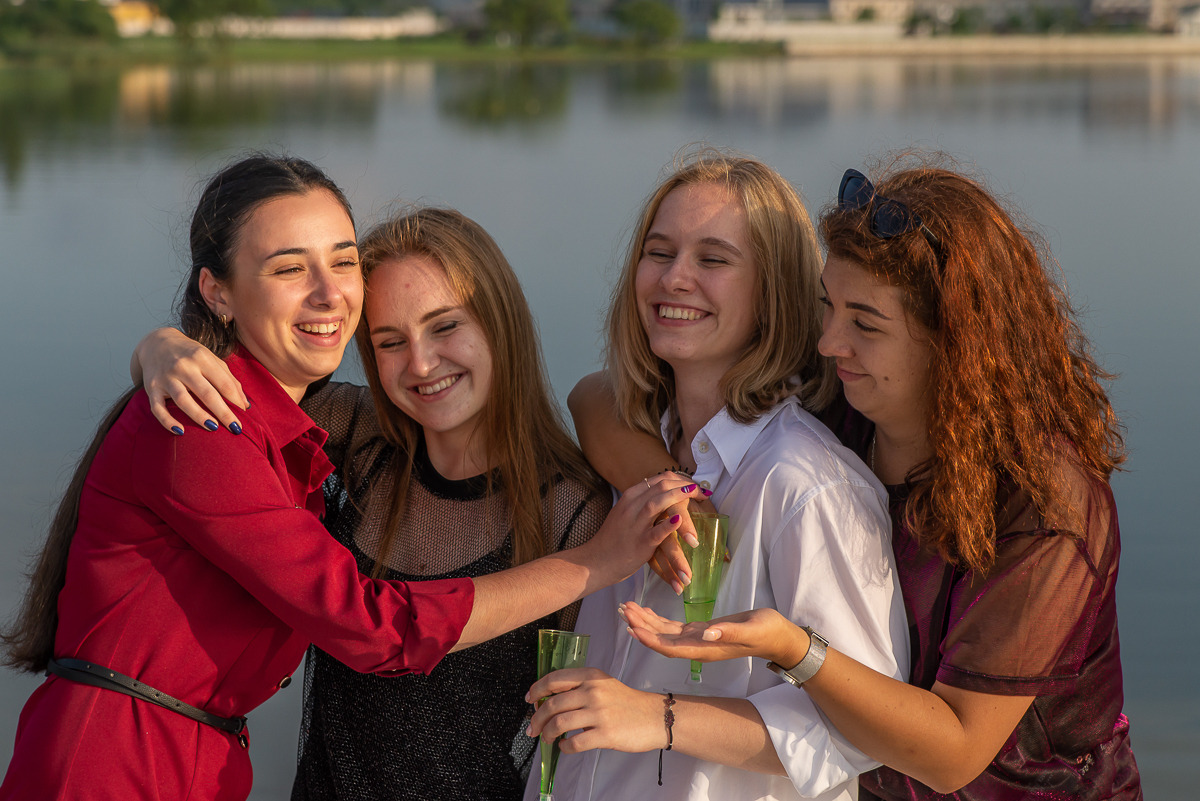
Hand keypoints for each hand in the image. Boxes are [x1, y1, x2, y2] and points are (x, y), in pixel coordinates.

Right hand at [132, 328, 246, 433]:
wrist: (156, 343)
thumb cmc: (191, 354)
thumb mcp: (211, 359)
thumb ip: (229, 379)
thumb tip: (245, 404)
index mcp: (201, 358)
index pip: (223, 382)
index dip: (235, 399)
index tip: (244, 414)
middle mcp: (183, 366)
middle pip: (206, 393)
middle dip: (223, 412)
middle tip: (235, 428)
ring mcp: (166, 377)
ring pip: (183, 399)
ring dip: (199, 415)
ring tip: (213, 428)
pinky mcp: (151, 388)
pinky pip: (157, 408)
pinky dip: (167, 421)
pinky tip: (179, 432)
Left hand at [525, 668, 665, 754]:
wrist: (654, 716)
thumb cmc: (627, 703)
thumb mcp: (603, 685)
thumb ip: (580, 687)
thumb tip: (550, 700)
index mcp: (591, 675)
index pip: (554, 679)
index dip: (537, 689)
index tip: (530, 700)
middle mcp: (593, 691)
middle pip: (553, 703)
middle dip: (537, 718)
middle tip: (532, 728)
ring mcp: (599, 712)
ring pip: (559, 723)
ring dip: (548, 733)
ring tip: (547, 739)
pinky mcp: (605, 733)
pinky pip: (574, 742)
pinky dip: (564, 747)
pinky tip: (565, 746)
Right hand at [584, 474, 706, 585]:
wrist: (596, 561)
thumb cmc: (613, 539)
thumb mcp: (625, 514)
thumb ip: (641, 504)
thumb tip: (662, 496)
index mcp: (630, 497)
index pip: (658, 479)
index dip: (679, 479)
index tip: (694, 484)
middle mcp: (632, 507)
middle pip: (660, 486)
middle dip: (684, 485)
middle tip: (701, 490)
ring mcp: (635, 524)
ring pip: (657, 503)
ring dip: (678, 496)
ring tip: (695, 493)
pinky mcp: (640, 543)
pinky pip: (656, 531)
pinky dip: (669, 524)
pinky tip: (679, 519)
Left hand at [622, 603, 807, 667]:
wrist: (778, 637)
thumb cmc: (768, 632)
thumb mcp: (751, 629)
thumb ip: (729, 633)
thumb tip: (707, 634)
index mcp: (706, 649)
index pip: (670, 646)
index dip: (650, 638)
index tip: (632, 627)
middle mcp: (697, 647)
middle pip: (661, 640)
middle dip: (640, 626)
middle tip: (622, 610)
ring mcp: (698, 640)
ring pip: (664, 633)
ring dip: (644, 622)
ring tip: (626, 608)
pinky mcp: (700, 631)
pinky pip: (673, 628)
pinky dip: (657, 619)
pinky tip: (645, 612)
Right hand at [648, 495, 718, 593]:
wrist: (660, 495)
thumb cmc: (687, 501)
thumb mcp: (700, 506)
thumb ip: (713, 526)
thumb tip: (726, 556)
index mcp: (673, 499)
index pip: (677, 510)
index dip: (685, 526)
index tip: (694, 542)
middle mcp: (659, 515)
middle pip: (665, 538)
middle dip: (676, 558)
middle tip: (687, 575)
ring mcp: (649, 529)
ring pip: (657, 551)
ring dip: (669, 570)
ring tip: (681, 586)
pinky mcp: (646, 541)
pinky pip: (652, 559)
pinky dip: (663, 572)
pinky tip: (672, 584)